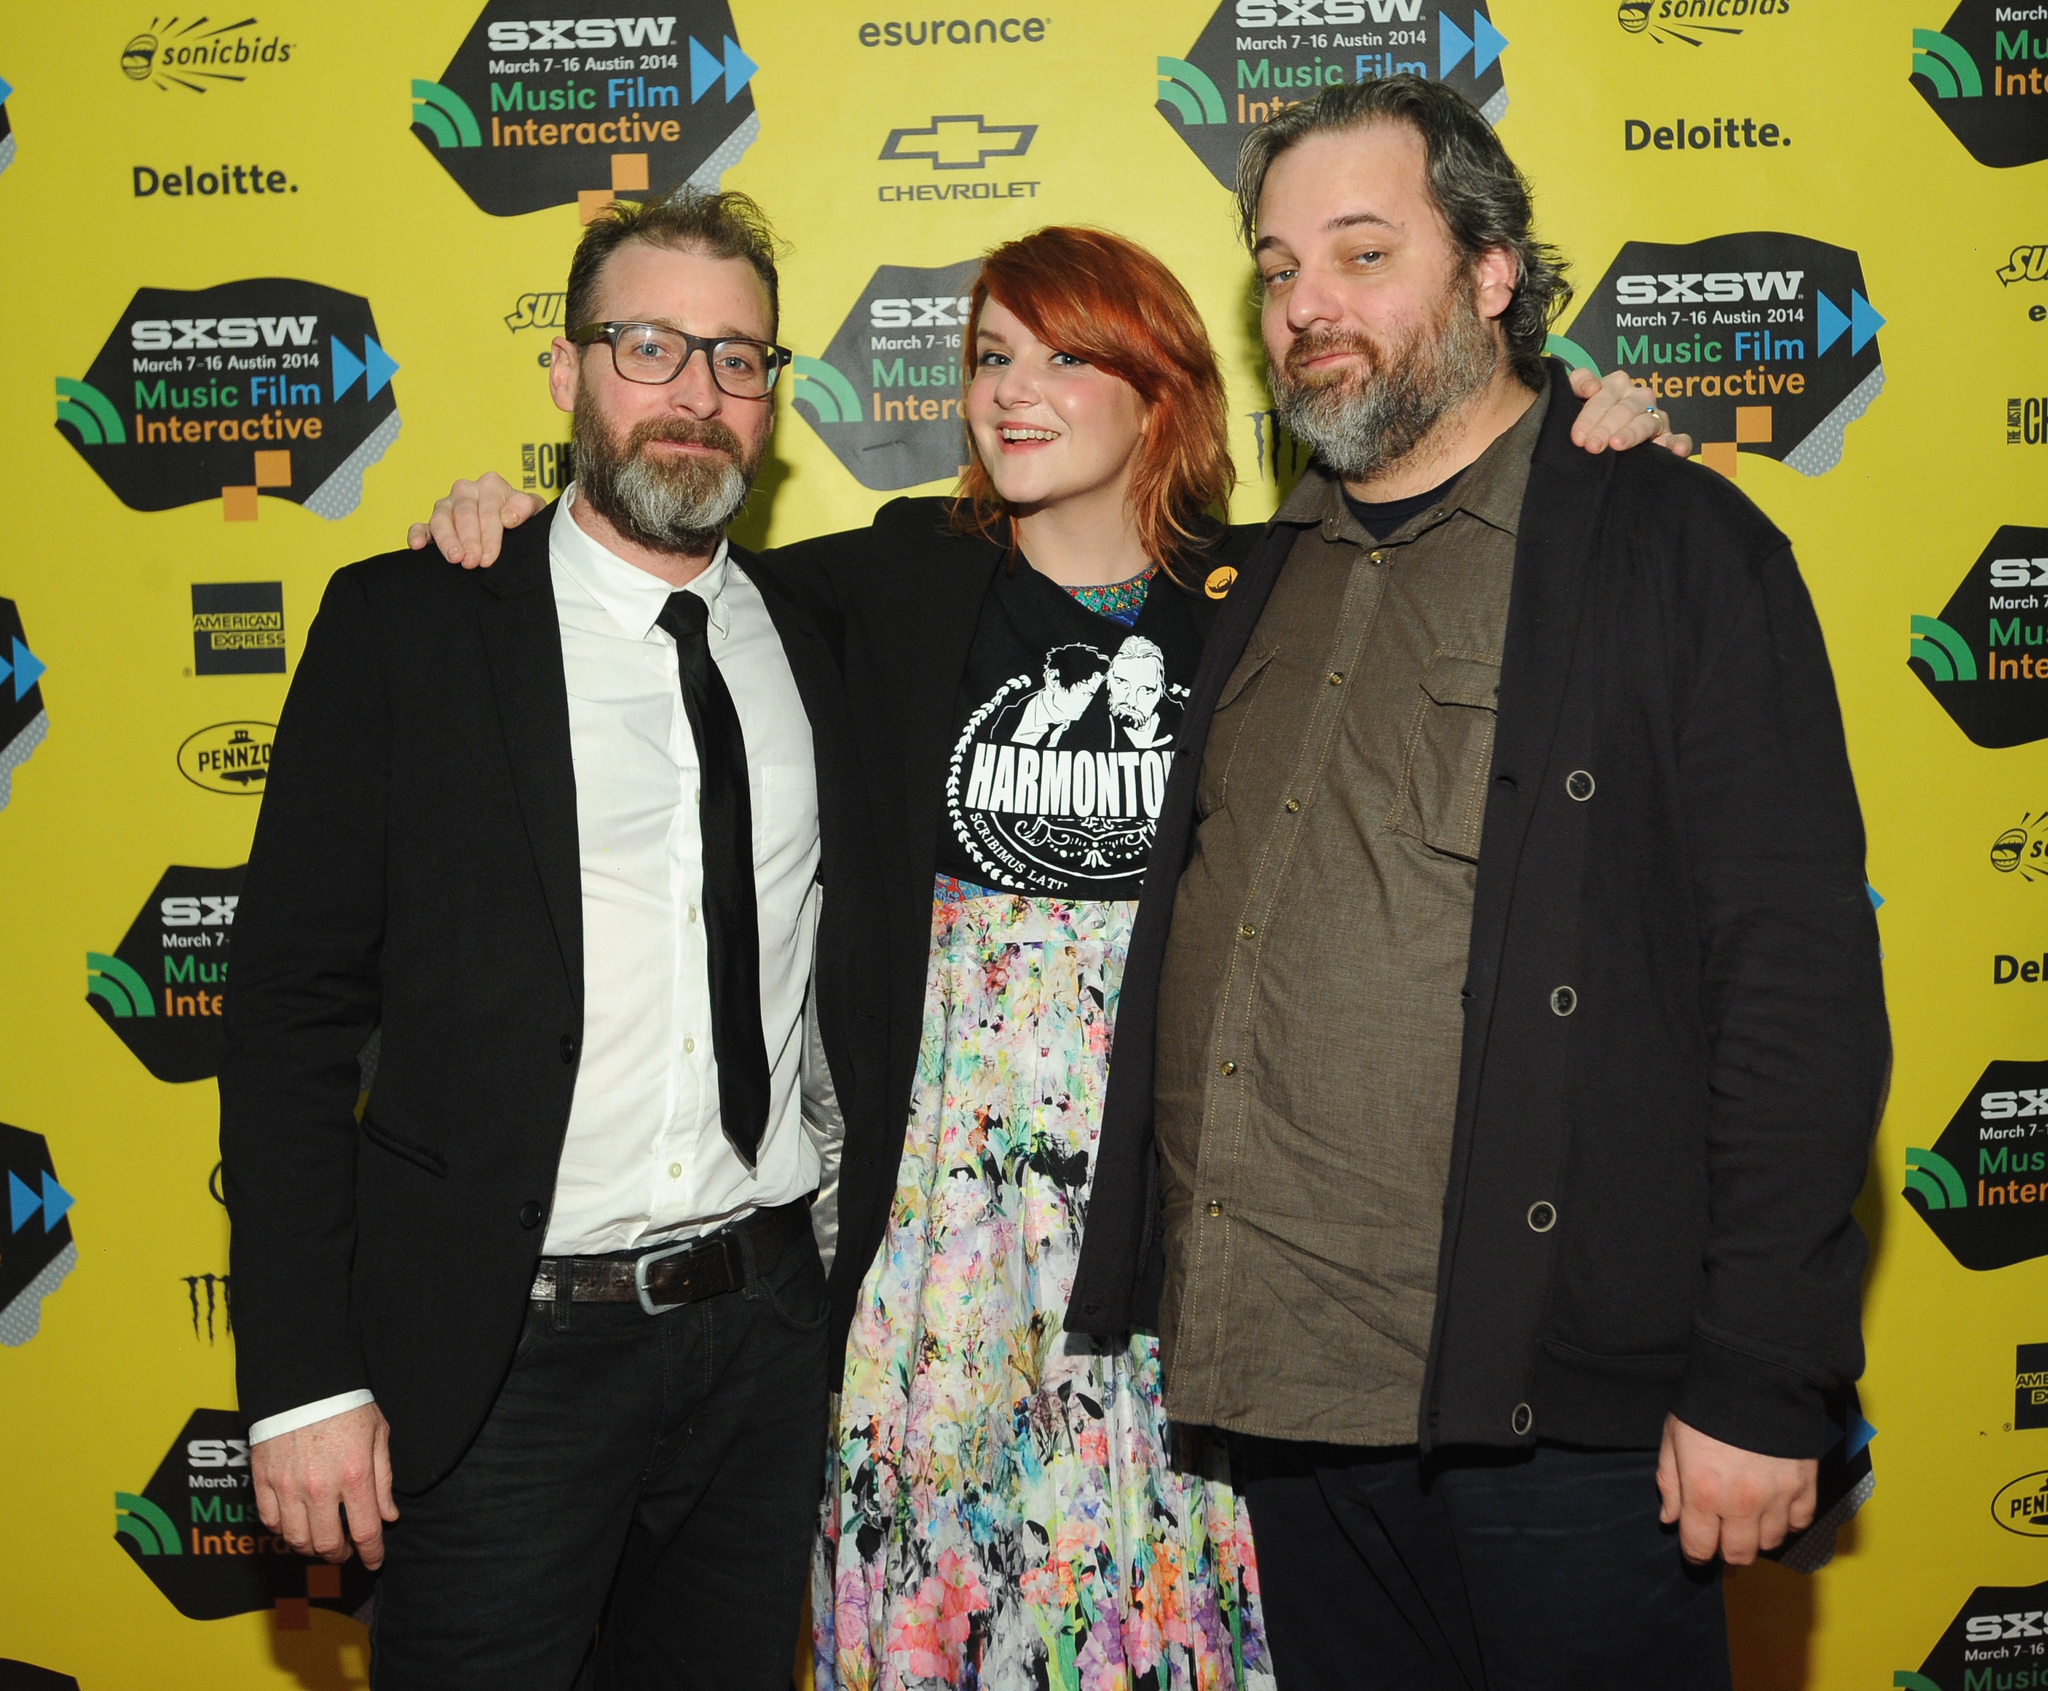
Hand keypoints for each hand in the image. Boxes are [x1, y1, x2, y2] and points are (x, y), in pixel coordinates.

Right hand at [251, 1401, 398, 1568]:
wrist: (304, 1380)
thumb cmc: (346, 1404)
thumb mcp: (378, 1435)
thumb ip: (383, 1479)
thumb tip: (387, 1515)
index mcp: (355, 1474)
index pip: (365, 1531)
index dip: (372, 1553)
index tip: (374, 1561)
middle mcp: (320, 1486)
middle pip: (327, 1543)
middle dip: (339, 1554)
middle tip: (345, 1551)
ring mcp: (287, 1486)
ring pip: (296, 1540)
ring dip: (311, 1548)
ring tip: (321, 1541)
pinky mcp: (263, 1480)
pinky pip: (270, 1521)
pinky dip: (283, 1531)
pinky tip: (296, 1524)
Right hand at [404, 473, 543, 568]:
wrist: (515, 525)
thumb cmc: (524, 517)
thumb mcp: (534, 510)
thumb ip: (526, 507)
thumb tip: (508, 518)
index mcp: (491, 485)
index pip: (489, 511)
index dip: (489, 536)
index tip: (490, 557)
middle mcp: (466, 491)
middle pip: (465, 515)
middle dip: (469, 541)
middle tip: (472, 562)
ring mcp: (448, 505)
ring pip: (441, 518)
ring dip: (447, 540)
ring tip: (455, 558)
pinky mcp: (434, 522)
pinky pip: (422, 525)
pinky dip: (417, 534)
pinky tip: (418, 546)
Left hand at [1568, 365, 1693, 458]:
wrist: (1596, 436)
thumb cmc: (1585, 417)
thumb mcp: (1574, 397)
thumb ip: (1577, 383)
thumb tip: (1592, 387)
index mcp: (1616, 384)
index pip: (1604, 395)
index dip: (1590, 416)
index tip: (1578, 437)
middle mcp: (1639, 397)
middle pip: (1624, 410)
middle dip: (1606, 428)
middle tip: (1592, 446)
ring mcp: (1655, 416)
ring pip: (1647, 422)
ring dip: (1632, 433)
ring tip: (1618, 444)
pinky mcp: (1668, 436)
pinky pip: (1679, 438)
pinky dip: (1679, 442)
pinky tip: (1675, 449)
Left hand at [1656, 1413, 1816, 1565]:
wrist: (1753, 1376)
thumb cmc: (1705, 1406)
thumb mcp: (1672, 1438)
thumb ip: (1669, 1483)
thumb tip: (1670, 1520)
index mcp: (1703, 1493)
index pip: (1700, 1547)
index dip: (1695, 1553)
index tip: (1696, 1548)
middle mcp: (1742, 1504)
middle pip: (1740, 1554)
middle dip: (1728, 1552)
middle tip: (1723, 1538)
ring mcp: (1777, 1497)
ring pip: (1771, 1542)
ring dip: (1757, 1536)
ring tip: (1748, 1519)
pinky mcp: (1805, 1485)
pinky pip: (1801, 1522)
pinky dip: (1789, 1522)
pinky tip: (1776, 1509)